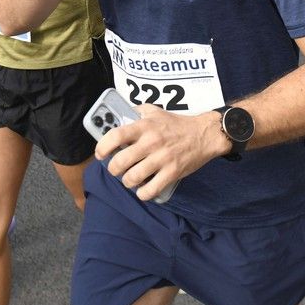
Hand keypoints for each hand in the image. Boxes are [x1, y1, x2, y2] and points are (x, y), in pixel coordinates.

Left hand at [98, 106, 227, 202]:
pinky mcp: (172, 172)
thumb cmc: (177, 124)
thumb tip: (120, 114)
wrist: (204, 134)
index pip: (116, 136)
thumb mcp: (155, 111)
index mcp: (144, 126)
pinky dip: (143, 193)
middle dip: (113, 169)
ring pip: (133, 178)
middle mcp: (151, 142)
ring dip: (127, 182)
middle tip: (115, 169)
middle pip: (121, 161)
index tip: (100, 154)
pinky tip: (142, 190)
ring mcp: (162, 159)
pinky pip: (151, 189)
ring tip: (129, 179)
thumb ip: (137, 112)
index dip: (103, 146)